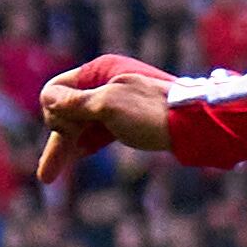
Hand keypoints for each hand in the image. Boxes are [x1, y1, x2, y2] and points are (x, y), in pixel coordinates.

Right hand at [35, 54, 178, 186]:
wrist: (199, 127)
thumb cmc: (153, 114)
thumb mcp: (109, 106)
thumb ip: (76, 103)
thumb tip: (47, 99)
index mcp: (100, 70)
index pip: (57, 89)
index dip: (55, 112)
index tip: (64, 132)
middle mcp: (107, 81)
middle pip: (68, 109)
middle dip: (57, 137)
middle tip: (48, 174)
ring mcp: (119, 100)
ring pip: (84, 123)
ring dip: (68, 146)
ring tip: (49, 175)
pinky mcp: (131, 118)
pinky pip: (101, 129)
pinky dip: (89, 142)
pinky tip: (78, 155)